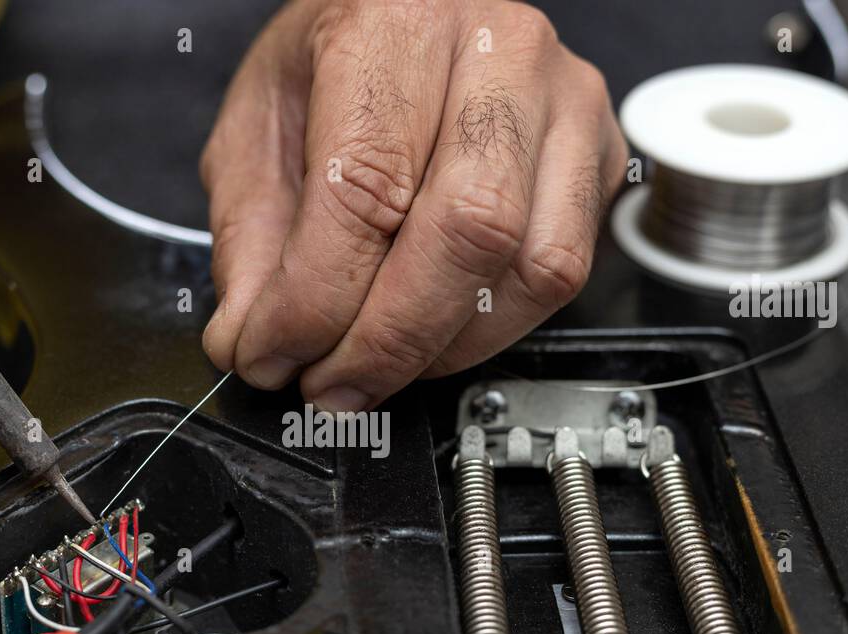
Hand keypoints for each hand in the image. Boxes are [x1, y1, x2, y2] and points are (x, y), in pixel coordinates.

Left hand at [200, 0, 625, 411]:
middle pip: (467, 231)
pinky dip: (491, 330)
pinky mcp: (597, 155)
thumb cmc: (340, 53)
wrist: (418, 7)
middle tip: (330, 383)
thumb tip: (251, 340)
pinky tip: (434, 332)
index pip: (365, 190)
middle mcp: (499, 51)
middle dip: (386, 340)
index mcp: (395, 24)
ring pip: (531, 266)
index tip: (271, 354)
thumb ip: (250, 236)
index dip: (314, 302)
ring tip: (374, 365)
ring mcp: (565, 102)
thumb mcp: (260, 123)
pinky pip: (559, 274)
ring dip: (442, 347)